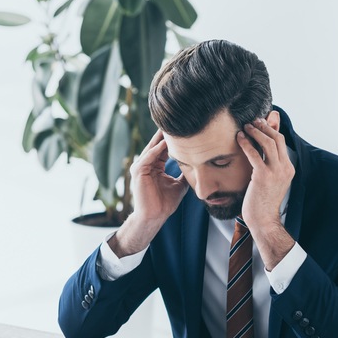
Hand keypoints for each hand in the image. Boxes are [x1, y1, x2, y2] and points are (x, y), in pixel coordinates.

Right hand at [110, 130, 187, 256]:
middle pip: (157, 144)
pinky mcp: (138, 171)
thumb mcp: (179, 185)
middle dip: (166, 133)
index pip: (164, 148)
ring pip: (153, 147)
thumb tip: (198, 167)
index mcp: (155, 165)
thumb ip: (185, 174)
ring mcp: (141, 166)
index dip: (173, 139)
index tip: (185, 128)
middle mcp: (146, 163)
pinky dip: (157, 149)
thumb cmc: (165, 204)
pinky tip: (166, 142)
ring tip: (172, 126)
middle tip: (177, 120)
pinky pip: (149, 156)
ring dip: (162, 137)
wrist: (154, 217)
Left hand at [236, 118, 294, 229]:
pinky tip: (239, 138)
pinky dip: (246, 143)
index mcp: (288, 168)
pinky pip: (254, 154)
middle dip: (264, 126)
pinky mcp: (263, 176)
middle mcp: (284, 168)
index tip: (260, 122)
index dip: (271, 129)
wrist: (264, 220)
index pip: (281, 142)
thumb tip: (264, 151)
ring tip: (245, 127)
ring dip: (256, 131)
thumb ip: (268, 164)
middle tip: (252, 121)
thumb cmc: (263, 202)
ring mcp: (275, 172)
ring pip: (268, 142)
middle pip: (277, 138)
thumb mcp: (270, 180)